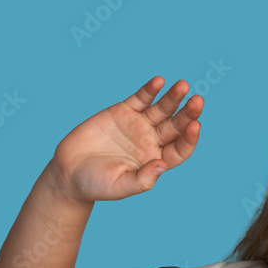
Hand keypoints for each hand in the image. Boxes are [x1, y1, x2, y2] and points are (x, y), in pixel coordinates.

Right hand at [49, 77, 202, 201]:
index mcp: (157, 160)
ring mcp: (139, 125)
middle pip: (176, 125)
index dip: (190, 138)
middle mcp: (152, 141)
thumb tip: (162, 165)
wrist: (69, 171)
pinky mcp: (123, 112)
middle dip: (187, 113)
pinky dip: (149, 90)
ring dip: (173, 97)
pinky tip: (159, 81)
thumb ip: (142, 180)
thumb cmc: (96, 185)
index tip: (196, 125)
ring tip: (183, 85)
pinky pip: (140, 99)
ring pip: (162, 109)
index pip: (180, 148)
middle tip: (198, 101)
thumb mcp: (120, 186)